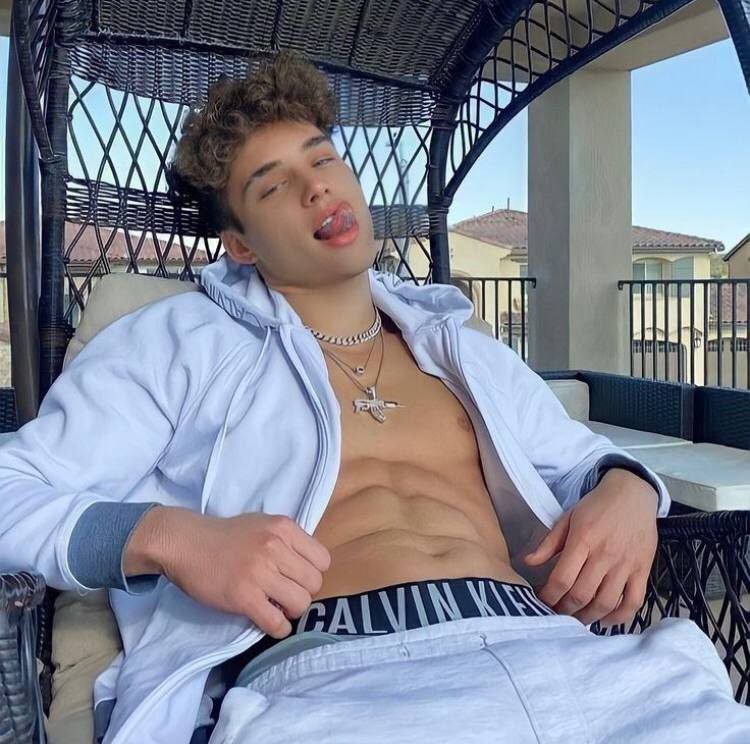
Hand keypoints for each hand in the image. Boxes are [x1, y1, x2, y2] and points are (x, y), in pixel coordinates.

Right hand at [125, 507, 330, 637]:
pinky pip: (277, 622)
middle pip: (314, 583)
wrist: (185, 543)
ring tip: (278, 607)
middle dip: (303, 592)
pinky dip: (278, 628)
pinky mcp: (243, 597)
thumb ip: (288, 541)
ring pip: (301, 603)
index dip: (312, 572)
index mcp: (284, 528)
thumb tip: (309, 567)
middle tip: (286, 594)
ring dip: (291, 611)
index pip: (323, 560)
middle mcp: (275, 547)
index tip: (297, 577)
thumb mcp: (263, 524)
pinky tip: (271, 622)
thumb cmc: (226, 536)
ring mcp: (259, 572)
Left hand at [523, 469, 657, 626]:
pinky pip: (633, 602)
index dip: (549, 596)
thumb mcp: (567, 518)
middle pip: (582, 595)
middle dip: (564, 610)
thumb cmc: (596, 506)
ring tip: (575, 619)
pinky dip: (619, 617)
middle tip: (555, 614)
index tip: (540, 602)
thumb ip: (548, 543)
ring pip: (606, 603)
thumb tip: (527, 563)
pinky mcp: (643, 570)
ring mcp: (626, 565)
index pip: (562, 578)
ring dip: (588, 617)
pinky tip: (605, 619)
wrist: (633, 494)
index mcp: (583, 539)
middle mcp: (605, 555)